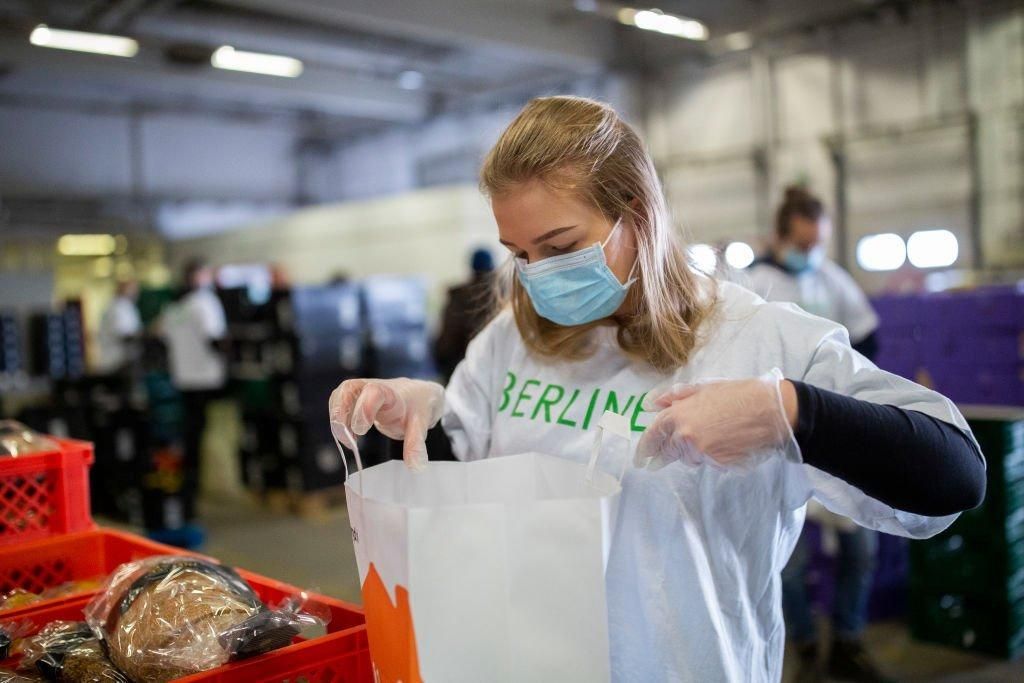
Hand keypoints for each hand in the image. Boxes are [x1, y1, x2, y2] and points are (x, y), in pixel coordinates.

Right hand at [329, 378, 444, 469]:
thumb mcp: (420, 426)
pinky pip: (337, 403)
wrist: (415, 395)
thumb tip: (415, 468)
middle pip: (348, 389)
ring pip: (339, 395)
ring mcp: (361, 389)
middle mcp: (373, 386)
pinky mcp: (353, 396)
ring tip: (348, 442)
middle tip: (350, 440)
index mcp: (391, 392)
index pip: (374, 392)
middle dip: (342, 414)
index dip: (364, 409)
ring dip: (337, 420)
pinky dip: (337, 421)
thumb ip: (416, 445)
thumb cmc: (416, 408)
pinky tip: (348, 437)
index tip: (360, 431)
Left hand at [634, 370, 796, 470]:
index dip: (645, 448)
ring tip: (712, 436)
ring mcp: (701, 452)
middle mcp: (685, 436)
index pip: (653, 436)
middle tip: (664, 456)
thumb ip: (672, 398)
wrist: (767, 409)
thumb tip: (650, 405)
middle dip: (667, 453)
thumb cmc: (735, 394)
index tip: (641, 458)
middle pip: (668, 452)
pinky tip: (724, 443)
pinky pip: (708, 463)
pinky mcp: (717, 464)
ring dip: (693, 452)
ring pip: (689, 458)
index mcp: (677, 416)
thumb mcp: (701, 388)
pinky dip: (712, 456)